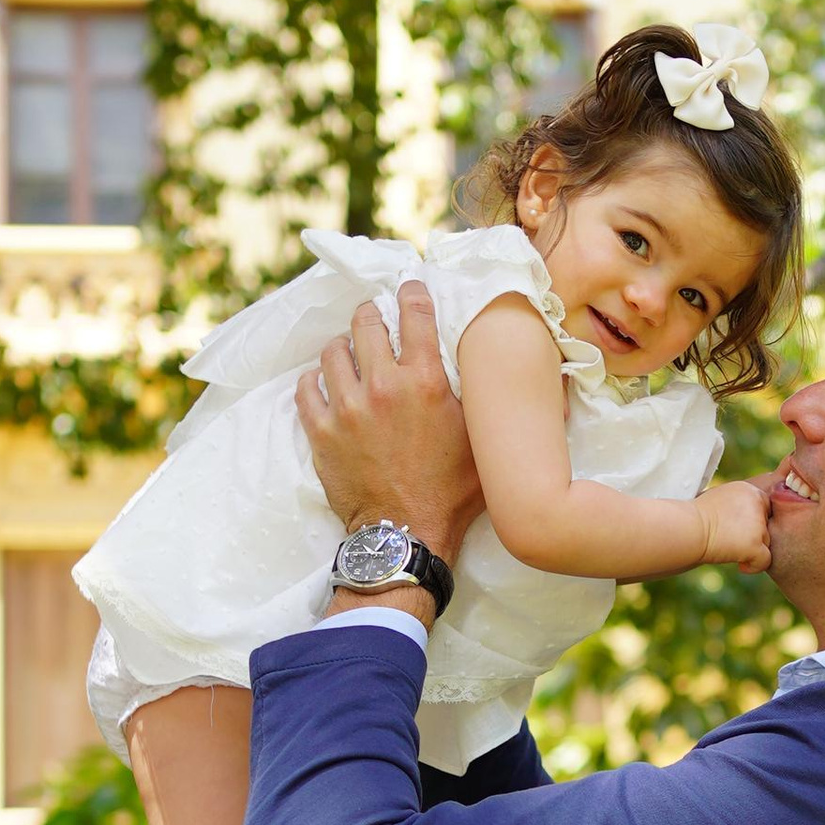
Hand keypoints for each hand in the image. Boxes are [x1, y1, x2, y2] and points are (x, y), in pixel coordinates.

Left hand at [296, 282, 484, 566]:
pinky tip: (326, 384)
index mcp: (425, 382)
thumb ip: (485, 400)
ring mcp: (347, 408)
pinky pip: (307, 388)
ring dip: (343, 347)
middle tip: (375, 319)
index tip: (409, 288)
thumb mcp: (481, 440)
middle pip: (366, 323)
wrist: (408, 535)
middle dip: (372, 315)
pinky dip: (315, 381)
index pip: (414, 314)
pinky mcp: (321, 431)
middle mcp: (383, 386)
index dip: (411, 294)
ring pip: (333, 351)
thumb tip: (516, 372)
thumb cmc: (452, 493)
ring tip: (350, 353)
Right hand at [696, 478, 771, 571]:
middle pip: (768, 526)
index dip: (754, 522)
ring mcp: (757, 524)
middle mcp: (756, 503)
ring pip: (767, 543)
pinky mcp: (754, 544)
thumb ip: (737, 504)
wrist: (686, 529)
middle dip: (754, 536)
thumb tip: (744, 518)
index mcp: (748, 490)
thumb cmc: (695, 518)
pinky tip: (740, 565)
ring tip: (730, 550)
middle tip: (732, 541)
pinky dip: (754, 566)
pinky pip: (765, 560)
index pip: (765, 508)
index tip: (738, 530)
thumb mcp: (719, 500)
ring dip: (751, 549)